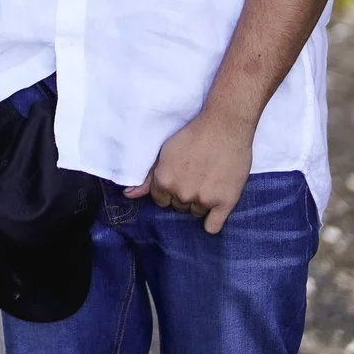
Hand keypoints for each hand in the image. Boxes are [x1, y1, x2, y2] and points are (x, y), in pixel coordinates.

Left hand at [128, 108, 253, 232]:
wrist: (224, 126)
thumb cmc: (193, 135)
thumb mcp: (164, 153)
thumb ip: (147, 178)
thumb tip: (128, 195)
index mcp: (164, 182)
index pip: (161, 200)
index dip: (170, 189)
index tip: (180, 178)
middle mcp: (181, 194)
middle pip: (179, 206)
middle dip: (184, 194)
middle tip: (196, 177)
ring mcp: (203, 199)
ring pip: (196, 212)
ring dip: (200, 203)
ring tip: (208, 183)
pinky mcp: (225, 202)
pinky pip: (213, 226)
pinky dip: (212, 221)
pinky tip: (214, 209)